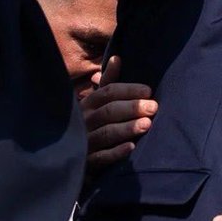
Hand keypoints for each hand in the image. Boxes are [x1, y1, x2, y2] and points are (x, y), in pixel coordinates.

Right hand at [82, 56, 156, 171]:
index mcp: (87, 104)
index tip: (148, 91)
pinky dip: (116, 152)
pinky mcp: (87, 163)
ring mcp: (85, 142)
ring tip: (147, 124)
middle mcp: (85, 121)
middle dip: (132, 108)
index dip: (128, 90)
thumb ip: (108, 82)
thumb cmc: (90, 123)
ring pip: (106, 133)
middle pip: (109, 111)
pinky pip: (101, 158)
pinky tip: (131, 147)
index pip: (107, 92)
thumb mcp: (96, 102)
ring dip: (127, 128)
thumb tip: (117, 57)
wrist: (68, 156)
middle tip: (153, 107)